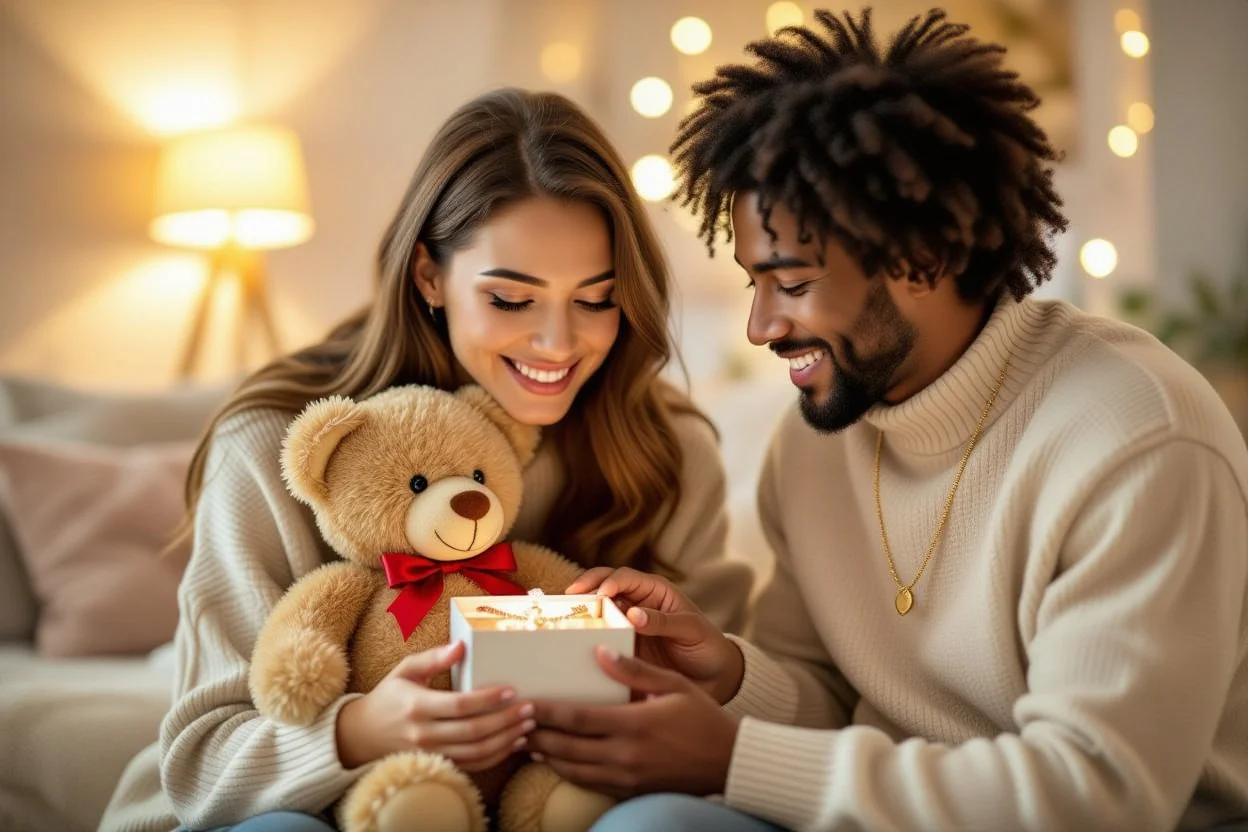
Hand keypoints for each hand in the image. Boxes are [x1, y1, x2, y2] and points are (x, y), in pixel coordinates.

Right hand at [335, 641, 533, 771]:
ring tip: (528, 724)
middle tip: (530, 708)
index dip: (488, 699)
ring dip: (506, 740)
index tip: (511, 690)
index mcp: (417, 706)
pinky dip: (496, 756)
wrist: (363, 735)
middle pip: (472, 731)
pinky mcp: (438, 764)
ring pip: (476, 752)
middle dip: (506, 720)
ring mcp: (431, 753)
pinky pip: (472, 765)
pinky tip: (513, 742)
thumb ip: (433, 658)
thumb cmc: (390, 696)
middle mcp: (424, 734)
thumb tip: (461, 645)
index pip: (459, 705)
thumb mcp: (405, 670)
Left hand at [527, 646, 739, 797]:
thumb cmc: (703, 718)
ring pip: (574, 770)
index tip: (526, 703)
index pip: (578, 717)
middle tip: (514, 724)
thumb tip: (600, 651)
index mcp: (635, 724)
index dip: (547, 712)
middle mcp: (626, 754)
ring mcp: (627, 777)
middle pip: (567, 747)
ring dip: (547, 757)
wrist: (728, 762)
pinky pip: (590, 784)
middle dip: (537, 735)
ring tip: (527, 743)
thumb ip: (634, 670)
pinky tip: (556, 762)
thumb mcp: (673, 685)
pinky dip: (568, 773)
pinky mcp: (630, 791)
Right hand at [567, 567, 743, 702]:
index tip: (599, 595)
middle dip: (583, 589)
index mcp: (654, 591)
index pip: (625, 577)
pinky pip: (598, 639)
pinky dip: (584, 637)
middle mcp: (635, 604)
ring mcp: (625, 626)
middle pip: (602, 587)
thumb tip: (633, 614)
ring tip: (561, 618)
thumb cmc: (706, 646)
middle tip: (566, 598)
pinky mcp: (620, 648)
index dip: (609, 581)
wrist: (713, 679)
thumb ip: (664, 621)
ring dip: (579, 612)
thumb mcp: (691, 630)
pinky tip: (571, 643)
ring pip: (596, 612)